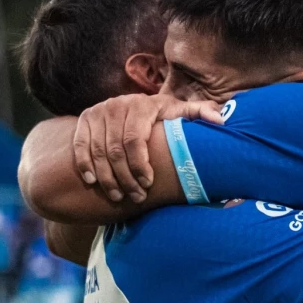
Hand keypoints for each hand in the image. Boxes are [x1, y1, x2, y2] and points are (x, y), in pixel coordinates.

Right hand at [72, 93, 221, 203]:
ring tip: (119, 196)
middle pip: (116, 149)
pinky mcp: (84, 120)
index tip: (148, 183)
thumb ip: (199, 114)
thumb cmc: (162, 117)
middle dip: (125, 177)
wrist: (133, 106)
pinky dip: (85, 165)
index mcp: (142, 105)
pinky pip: (80, 146)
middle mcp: (116, 105)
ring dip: (107, 178)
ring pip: (98, 151)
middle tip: (136, 197)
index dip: (140, 164)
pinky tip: (93, 182)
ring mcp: (98, 112)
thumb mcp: (179, 113)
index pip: (135, 139)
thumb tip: (222, 120)